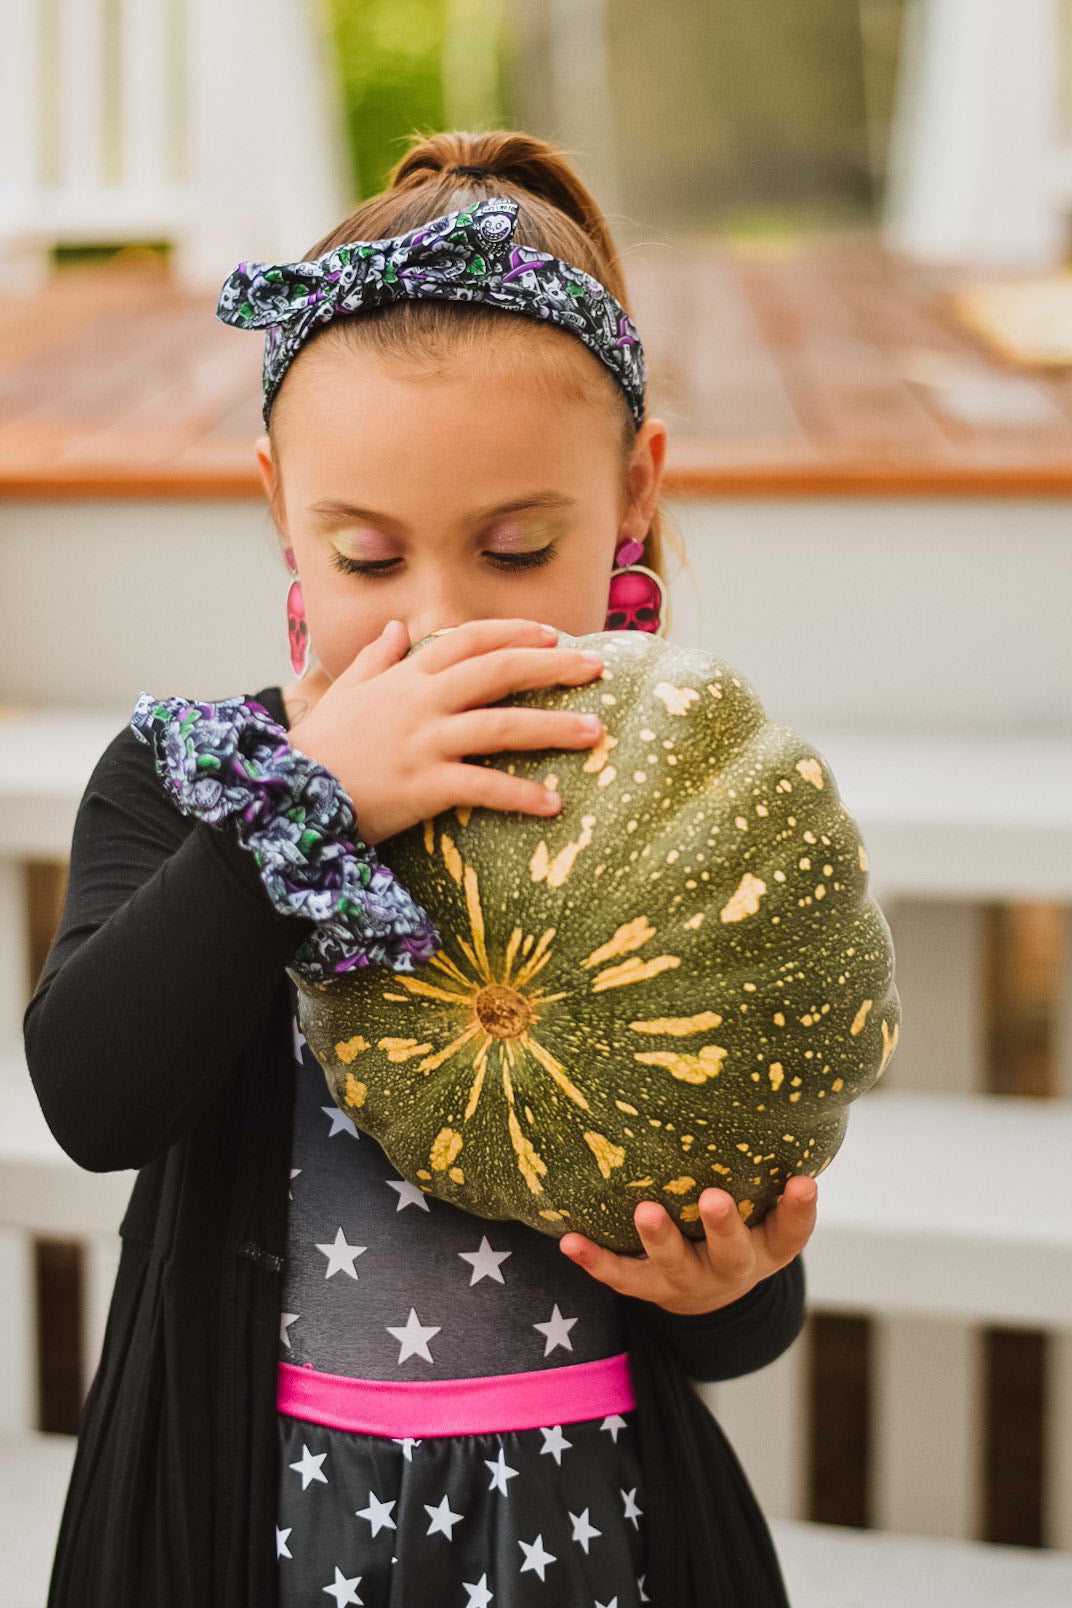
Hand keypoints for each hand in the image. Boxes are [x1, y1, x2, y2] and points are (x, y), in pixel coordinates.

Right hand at [287, 618, 606, 845]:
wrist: (287, 795)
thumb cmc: (318, 747)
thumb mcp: (343, 693)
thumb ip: (374, 658)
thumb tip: (396, 629)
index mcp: (405, 676)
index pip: (468, 639)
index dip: (513, 633)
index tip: (551, 635)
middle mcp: (421, 701)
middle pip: (498, 671)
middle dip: (552, 667)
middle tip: (595, 669)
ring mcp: (424, 742)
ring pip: (502, 726)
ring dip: (552, 728)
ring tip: (594, 732)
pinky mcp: (424, 786)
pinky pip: (483, 787)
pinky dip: (520, 795)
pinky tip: (553, 804)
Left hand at [559, 1175, 817, 1315]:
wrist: (708, 1294)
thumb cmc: (738, 1228)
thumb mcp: (764, 1208)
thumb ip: (765, 1167)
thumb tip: (765, 1091)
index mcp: (766, 1248)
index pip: (791, 1231)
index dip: (799, 1209)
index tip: (803, 1182)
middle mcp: (731, 1268)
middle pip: (731, 1253)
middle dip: (722, 1227)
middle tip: (713, 1199)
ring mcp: (686, 1281)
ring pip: (674, 1264)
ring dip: (659, 1239)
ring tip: (646, 1212)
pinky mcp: (647, 1286)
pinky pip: (620, 1274)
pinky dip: (594, 1259)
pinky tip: (570, 1240)